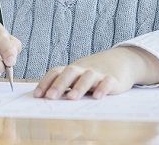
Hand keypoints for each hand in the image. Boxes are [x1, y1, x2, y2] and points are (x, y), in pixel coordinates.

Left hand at [33, 47, 158, 99]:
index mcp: (73, 69)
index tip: (37, 95)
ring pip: (88, 77)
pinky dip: (102, 88)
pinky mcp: (113, 79)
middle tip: (50, 97)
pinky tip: (97, 97)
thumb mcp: (78, 75)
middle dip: (59, 85)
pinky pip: (107, 82)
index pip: (56, 72)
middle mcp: (84, 69)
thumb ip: (64, 84)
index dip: (45, 82)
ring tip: (72, 98)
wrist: (121, 60)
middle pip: (70, 72)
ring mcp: (98, 73)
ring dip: (79, 87)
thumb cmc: (93, 72)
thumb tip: (43, 97)